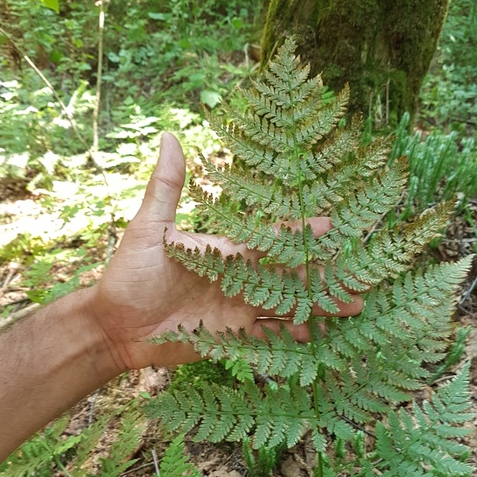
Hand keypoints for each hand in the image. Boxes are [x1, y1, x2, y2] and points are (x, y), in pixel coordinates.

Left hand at [92, 133, 362, 370]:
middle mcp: (241, 279)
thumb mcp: (150, 230)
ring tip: (353, 310)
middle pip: (291, 277)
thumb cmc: (129, 274)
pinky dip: (294, 339)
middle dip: (325, 277)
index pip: (273, 240)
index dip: (301, 234)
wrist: (114, 325)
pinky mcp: (233, 337)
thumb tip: (170, 136)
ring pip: (289, 307)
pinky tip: (321, 340)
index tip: (333, 225)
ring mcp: (239, 309)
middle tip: (362, 278)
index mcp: (228, 251)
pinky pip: (270, 337)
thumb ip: (167, 188)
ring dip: (320, 309)